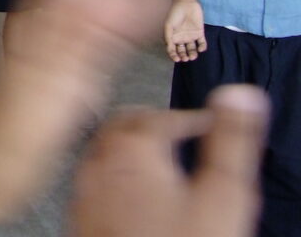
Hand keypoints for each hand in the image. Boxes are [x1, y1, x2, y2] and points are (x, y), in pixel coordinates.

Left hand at [70, 84, 268, 236]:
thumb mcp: (222, 194)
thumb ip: (230, 142)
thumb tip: (239, 96)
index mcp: (131, 149)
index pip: (157, 116)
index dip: (187, 119)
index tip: (207, 126)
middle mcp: (98, 164)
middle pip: (121, 127)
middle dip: (150, 124)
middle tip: (175, 131)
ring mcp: (83, 194)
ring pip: (102, 154)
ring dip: (128, 149)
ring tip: (155, 160)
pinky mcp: (78, 222)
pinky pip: (93, 185)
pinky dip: (114, 178)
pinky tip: (130, 198)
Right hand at [165, 0, 206, 61]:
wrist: (186, 3)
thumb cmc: (175, 14)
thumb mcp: (168, 26)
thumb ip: (168, 38)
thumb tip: (169, 49)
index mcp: (173, 37)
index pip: (173, 50)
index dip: (174, 56)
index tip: (177, 59)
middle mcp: (182, 38)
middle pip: (183, 51)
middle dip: (184, 56)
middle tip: (186, 58)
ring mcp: (191, 36)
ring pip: (192, 49)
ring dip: (193, 54)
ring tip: (193, 56)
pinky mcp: (200, 33)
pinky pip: (202, 43)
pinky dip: (202, 47)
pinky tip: (200, 49)